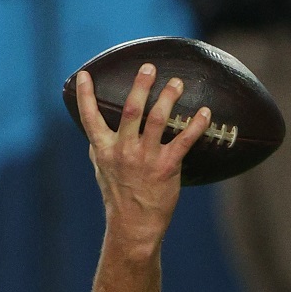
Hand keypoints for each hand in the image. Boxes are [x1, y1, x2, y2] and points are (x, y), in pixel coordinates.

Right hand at [75, 64, 210, 246]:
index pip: (90, 118)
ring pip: (157, 120)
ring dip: (168, 98)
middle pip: (132, 111)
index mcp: (103, 150)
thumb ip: (100, 147)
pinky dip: (197, 124)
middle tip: (149, 68)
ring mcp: (144, 158)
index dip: (86, 96)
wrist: (133, 224)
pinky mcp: (166, 166)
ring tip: (177, 83)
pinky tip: (205, 112)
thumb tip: (94, 128)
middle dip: (141, 86)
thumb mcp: (101, 170)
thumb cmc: (117, 194)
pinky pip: (184, 140)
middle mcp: (123, 151)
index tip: (85, 75)